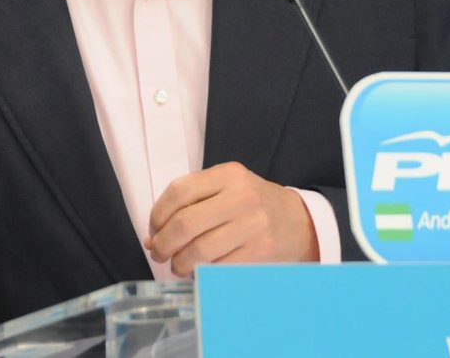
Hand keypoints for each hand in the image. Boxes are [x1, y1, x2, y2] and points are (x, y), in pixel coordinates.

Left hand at [144, 161, 318, 276]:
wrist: (297, 222)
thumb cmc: (252, 205)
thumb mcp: (226, 189)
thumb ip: (190, 204)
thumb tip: (152, 238)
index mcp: (228, 175)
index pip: (178, 191)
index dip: (157, 216)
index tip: (154, 230)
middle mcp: (241, 197)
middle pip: (184, 224)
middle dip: (163, 244)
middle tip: (159, 253)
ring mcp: (252, 225)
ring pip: (198, 251)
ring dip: (179, 264)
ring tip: (179, 265)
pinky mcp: (259, 252)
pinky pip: (217, 268)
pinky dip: (201, 274)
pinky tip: (200, 271)